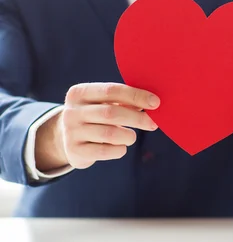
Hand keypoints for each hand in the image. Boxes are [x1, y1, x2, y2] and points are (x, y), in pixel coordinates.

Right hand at [36, 83, 159, 170]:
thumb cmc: (95, 116)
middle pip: (111, 113)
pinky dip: (119, 150)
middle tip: (153, 123)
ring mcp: (71, 131)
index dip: (136, 96)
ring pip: (109, 134)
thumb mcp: (104, 104)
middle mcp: (72, 111)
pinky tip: (121, 147)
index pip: (111, 90)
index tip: (155, 102)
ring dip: (128, 136)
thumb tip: (153, 103)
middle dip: (137, 118)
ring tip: (131, 136)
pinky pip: (105, 151)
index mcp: (80, 93)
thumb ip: (125, 101)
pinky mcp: (74, 151)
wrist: (67, 138)